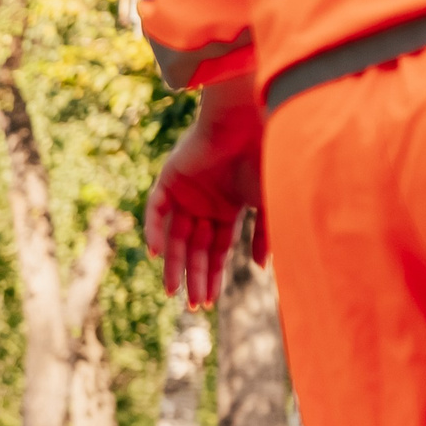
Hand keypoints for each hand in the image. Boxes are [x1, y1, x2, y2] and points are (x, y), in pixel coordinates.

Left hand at [144, 74, 267, 306]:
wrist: (249, 119)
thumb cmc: (267, 156)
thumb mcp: (271, 204)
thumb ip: (265, 235)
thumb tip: (260, 269)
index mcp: (230, 207)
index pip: (218, 249)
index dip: (213, 275)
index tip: (210, 303)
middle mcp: (207, 201)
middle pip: (197, 248)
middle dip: (196, 277)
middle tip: (193, 306)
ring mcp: (187, 190)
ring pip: (176, 235)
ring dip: (174, 262)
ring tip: (173, 291)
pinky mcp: (170, 177)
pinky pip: (157, 209)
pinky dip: (155, 230)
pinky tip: (158, 254)